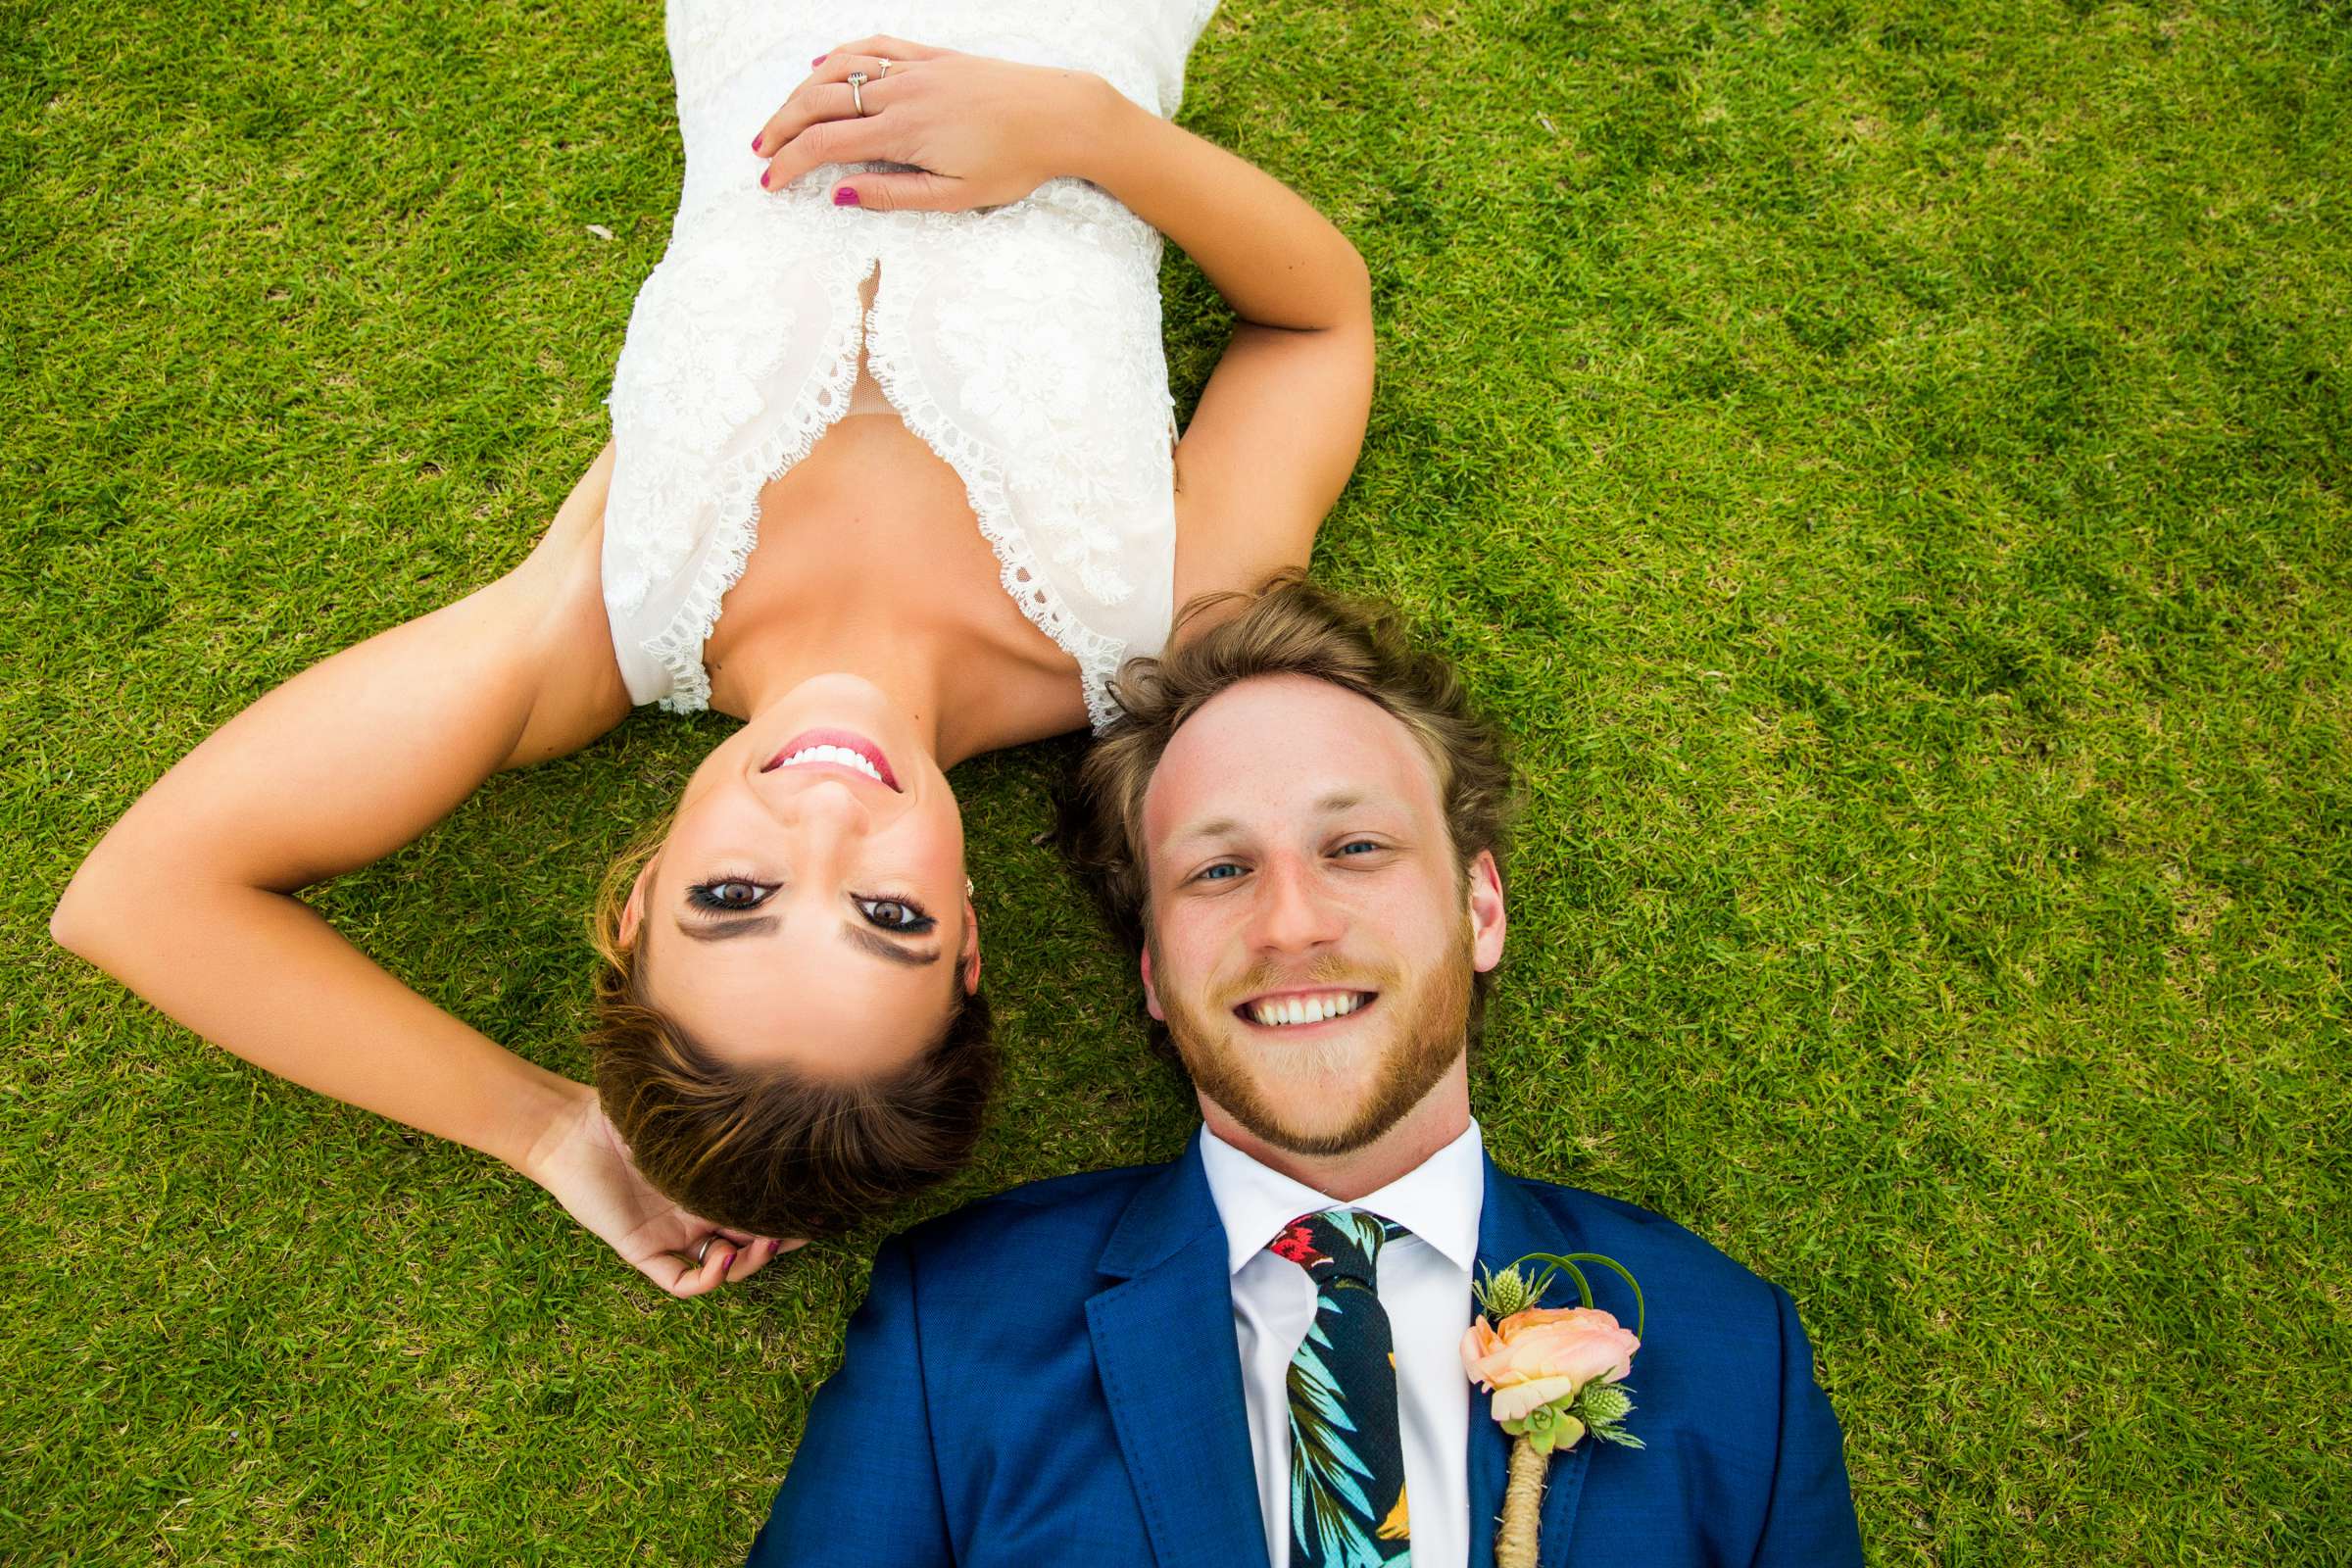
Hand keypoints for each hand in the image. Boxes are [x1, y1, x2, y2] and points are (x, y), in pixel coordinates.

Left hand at [522, 1084, 803, 1296]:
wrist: (569, 1127)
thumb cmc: (628, 1111)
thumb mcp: (689, 1114)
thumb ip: (725, 1118)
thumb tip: (783, 1100)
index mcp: (709, 1184)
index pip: (759, 1207)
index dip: (789, 1213)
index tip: (819, 1205)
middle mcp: (695, 1214)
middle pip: (750, 1241)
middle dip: (780, 1241)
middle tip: (803, 1230)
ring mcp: (670, 1235)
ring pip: (722, 1267)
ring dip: (750, 1263)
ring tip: (764, 1243)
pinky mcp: (641, 1249)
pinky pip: (680, 1281)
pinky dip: (709, 1278)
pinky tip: (726, 1256)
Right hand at [751, 36, 1113, 211]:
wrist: (1061, 115)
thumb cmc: (1015, 162)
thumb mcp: (956, 196)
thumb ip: (894, 194)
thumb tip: (839, 193)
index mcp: (903, 133)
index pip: (825, 144)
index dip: (789, 163)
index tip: (769, 183)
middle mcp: (902, 93)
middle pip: (820, 102)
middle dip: (782, 126)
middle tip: (761, 150)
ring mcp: (916, 69)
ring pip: (840, 70)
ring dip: (802, 91)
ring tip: (782, 115)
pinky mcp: (933, 56)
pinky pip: (874, 47)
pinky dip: (841, 56)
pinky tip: (822, 66)